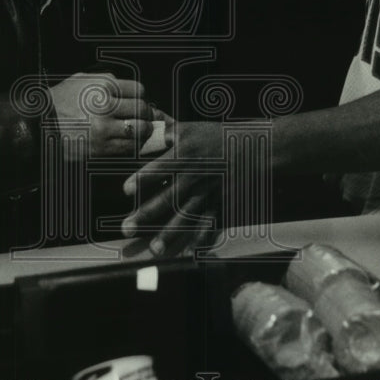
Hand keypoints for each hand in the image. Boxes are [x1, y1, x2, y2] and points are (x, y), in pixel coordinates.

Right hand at [48, 72, 152, 157]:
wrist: (37, 124)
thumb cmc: (60, 101)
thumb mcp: (82, 80)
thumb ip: (109, 82)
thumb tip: (136, 93)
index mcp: (102, 85)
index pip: (139, 91)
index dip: (142, 98)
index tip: (138, 103)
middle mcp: (105, 106)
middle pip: (143, 111)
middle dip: (146, 116)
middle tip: (143, 119)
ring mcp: (103, 128)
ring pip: (140, 132)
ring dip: (142, 133)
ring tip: (136, 132)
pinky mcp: (99, 148)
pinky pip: (127, 148)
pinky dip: (131, 146)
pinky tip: (124, 142)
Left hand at [121, 120, 224, 256]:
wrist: (255, 147)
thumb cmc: (216, 136)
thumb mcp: (189, 128)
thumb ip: (165, 133)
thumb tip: (143, 132)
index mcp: (185, 155)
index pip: (159, 168)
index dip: (142, 179)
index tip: (125, 190)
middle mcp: (194, 176)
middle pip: (167, 198)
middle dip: (146, 214)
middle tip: (126, 229)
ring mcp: (208, 192)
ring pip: (186, 216)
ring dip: (169, 234)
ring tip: (154, 250)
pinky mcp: (221, 203)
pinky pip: (210, 223)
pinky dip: (201, 238)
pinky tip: (190, 251)